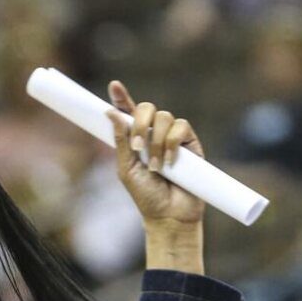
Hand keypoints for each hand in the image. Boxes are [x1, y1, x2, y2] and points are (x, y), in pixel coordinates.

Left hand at [104, 80, 204, 226]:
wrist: (169, 214)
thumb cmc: (146, 196)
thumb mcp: (126, 169)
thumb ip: (121, 141)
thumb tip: (111, 112)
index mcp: (136, 139)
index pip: (128, 113)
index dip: (122, 98)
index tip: (114, 86)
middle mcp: (154, 134)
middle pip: (147, 108)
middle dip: (140, 122)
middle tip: (137, 147)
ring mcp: (172, 137)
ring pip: (164, 117)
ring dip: (157, 142)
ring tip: (156, 167)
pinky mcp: (190, 143)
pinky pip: (181, 128)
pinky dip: (172, 143)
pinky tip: (170, 162)